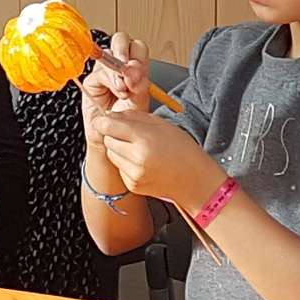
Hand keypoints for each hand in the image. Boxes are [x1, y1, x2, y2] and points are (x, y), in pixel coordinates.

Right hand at [79, 30, 149, 134]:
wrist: (114, 136)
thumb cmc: (128, 120)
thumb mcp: (140, 100)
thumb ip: (139, 84)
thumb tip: (134, 69)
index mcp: (136, 67)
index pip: (137, 46)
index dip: (137, 53)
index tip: (138, 69)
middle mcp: (120, 65)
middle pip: (120, 40)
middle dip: (123, 51)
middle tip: (127, 68)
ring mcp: (105, 71)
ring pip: (108, 54)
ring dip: (117, 72)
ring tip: (123, 90)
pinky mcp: (92, 80)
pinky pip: (97, 71)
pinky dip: (108, 80)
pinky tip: (115, 91)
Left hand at [95, 109, 220, 208]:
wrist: (194, 180)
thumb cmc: (183, 149)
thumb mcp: (161, 124)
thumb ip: (134, 117)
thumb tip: (111, 115)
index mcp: (145, 139)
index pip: (108, 126)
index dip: (105, 121)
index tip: (107, 120)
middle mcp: (137, 158)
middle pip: (107, 140)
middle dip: (114, 134)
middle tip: (130, 134)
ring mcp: (134, 173)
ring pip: (111, 154)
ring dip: (119, 148)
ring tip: (138, 148)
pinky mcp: (133, 185)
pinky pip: (119, 168)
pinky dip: (126, 163)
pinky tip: (142, 162)